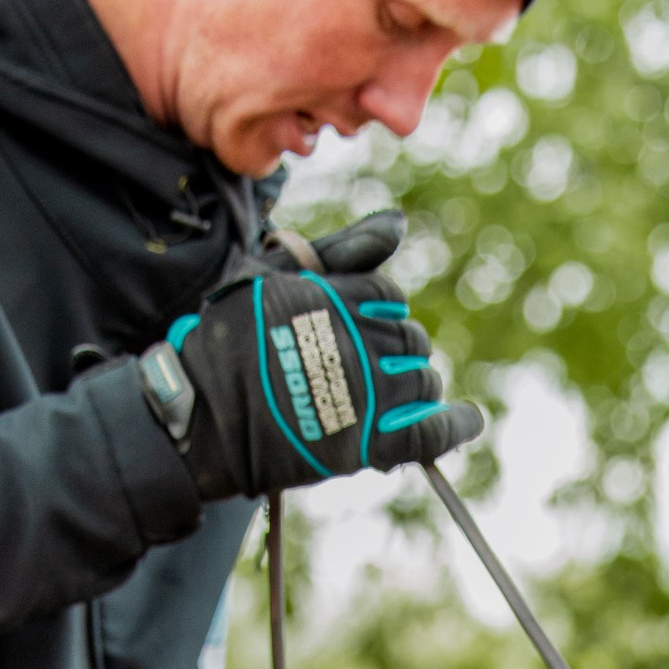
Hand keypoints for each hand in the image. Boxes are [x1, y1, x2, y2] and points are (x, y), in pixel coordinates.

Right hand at [136, 214, 480, 502]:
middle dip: (398, 353)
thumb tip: (398, 225)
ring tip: (389, 401)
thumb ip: (341, 252)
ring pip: (422, 383)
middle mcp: (355, 341)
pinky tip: (469, 422)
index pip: (388, 298)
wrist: (199, 414)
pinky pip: (429, 432)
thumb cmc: (230, 340)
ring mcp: (363, 394)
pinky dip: (456, 427)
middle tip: (369, 371)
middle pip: (411, 342)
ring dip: (415, 389)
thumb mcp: (277, 278)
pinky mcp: (363, 443)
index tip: (364, 330)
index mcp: (335, 298)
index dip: (380, 314)